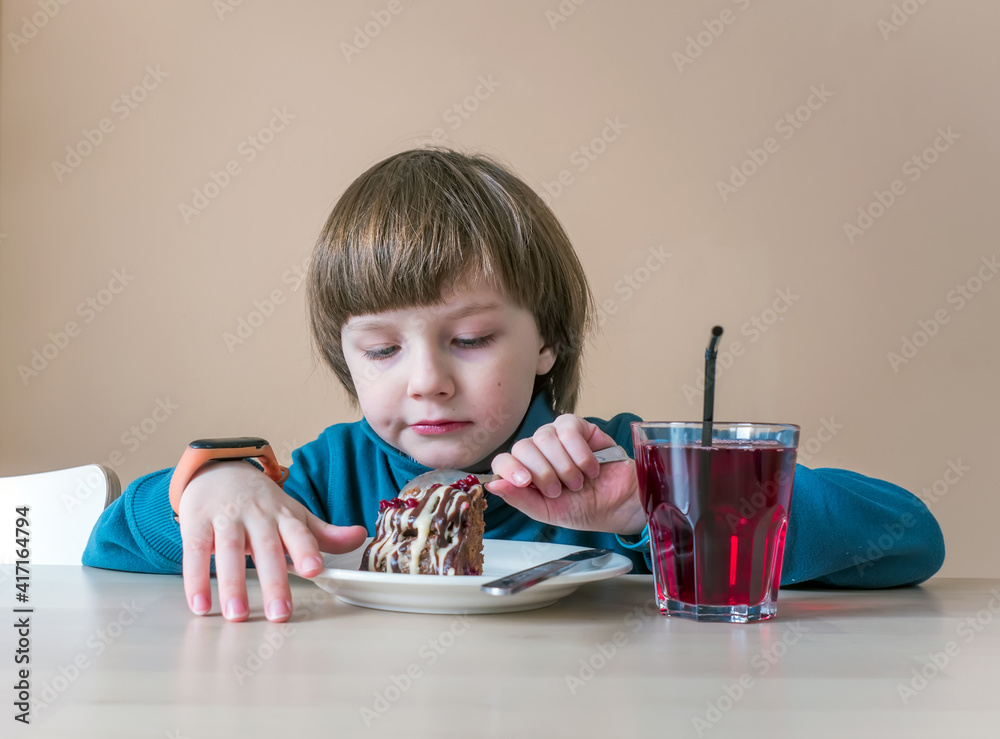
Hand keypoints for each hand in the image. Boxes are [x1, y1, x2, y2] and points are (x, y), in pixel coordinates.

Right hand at [178, 460, 365, 622]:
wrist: (219, 468)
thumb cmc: (262, 502)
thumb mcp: (294, 513)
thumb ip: (323, 534)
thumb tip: (360, 537)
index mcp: (284, 515)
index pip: (298, 532)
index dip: (306, 549)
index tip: (314, 569)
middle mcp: (257, 515)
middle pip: (266, 547)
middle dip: (274, 580)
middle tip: (279, 612)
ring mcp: (225, 516)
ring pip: (229, 550)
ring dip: (233, 584)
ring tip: (238, 615)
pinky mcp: (196, 521)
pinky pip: (195, 551)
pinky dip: (196, 579)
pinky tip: (201, 606)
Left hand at [486, 414, 645, 534]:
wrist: (620, 505)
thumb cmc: (585, 508)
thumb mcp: (549, 512)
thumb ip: (520, 498)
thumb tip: (491, 485)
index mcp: (525, 472)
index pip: (503, 460)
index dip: (510, 468)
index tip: (525, 481)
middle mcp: (538, 451)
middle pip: (523, 447)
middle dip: (543, 472)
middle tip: (559, 490)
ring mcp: (556, 436)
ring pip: (544, 437)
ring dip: (564, 465)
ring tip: (578, 482)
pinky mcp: (578, 426)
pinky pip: (567, 428)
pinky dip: (579, 452)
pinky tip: (590, 467)